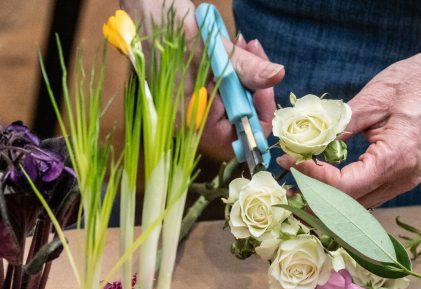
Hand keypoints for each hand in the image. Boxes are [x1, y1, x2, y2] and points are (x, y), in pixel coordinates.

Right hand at [120, 0, 283, 161]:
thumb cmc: (167, 29)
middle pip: (241, 121)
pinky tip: (233, 49)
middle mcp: (191, 122)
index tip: (263, 86)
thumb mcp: (212, 48)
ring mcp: (192, 108)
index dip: (258, 116)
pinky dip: (233, 73)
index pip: (239, 140)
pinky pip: (223, 92)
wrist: (140, 10)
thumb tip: (277, 76)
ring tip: (243, 46)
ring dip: (246, 77)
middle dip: (255, 89)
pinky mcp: (194, 94)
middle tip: (255, 56)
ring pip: (234, 104)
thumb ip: (246, 68)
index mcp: (191, 122)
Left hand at [277, 29, 420, 207]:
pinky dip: (346, 195)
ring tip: (302, 187)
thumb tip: (310, 142)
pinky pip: (370, 195)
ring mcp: (407, 181)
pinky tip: (328, 183)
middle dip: (315, 199)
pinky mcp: (406, 177)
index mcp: (396, 159)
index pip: (344, 187)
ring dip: (329, 201)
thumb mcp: (376, 97)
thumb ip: (342, 124)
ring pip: (360, 206)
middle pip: (350, 206)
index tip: (290, 163)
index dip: (312, 179)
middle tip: (288, 186)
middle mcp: (403, 179)